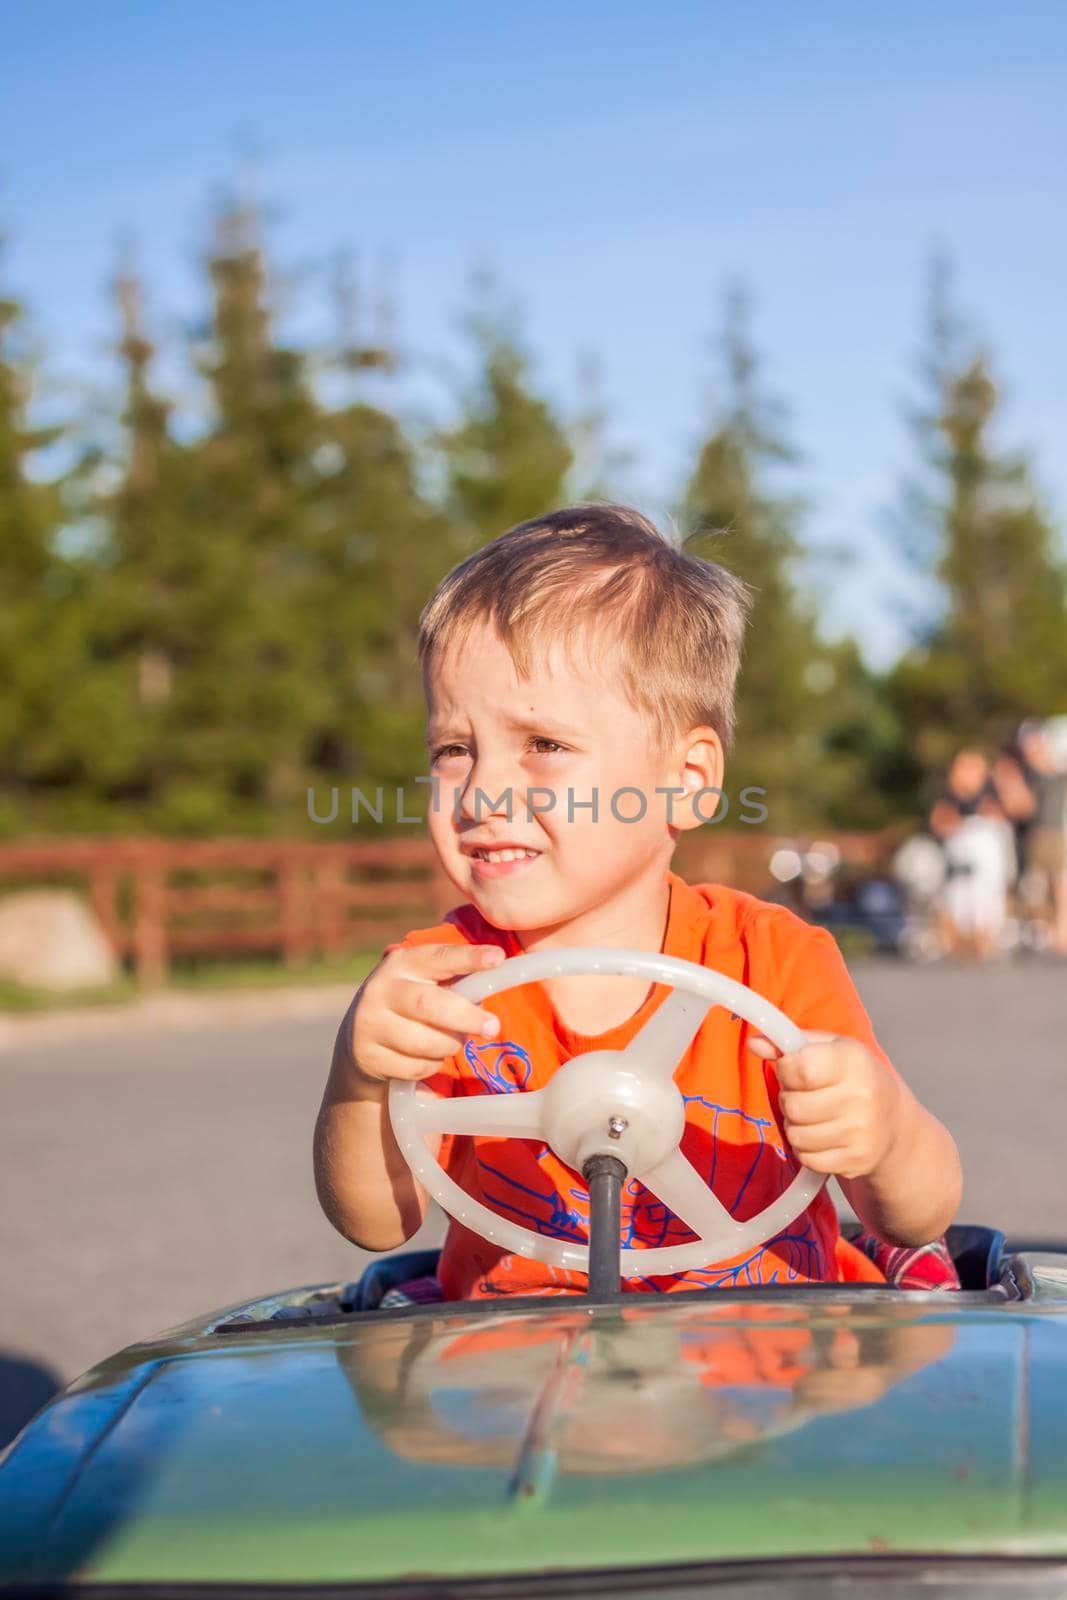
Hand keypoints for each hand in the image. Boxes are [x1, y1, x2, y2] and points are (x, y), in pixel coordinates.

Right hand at [347, 942, 503, 1090]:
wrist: (359, 1037)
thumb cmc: (410, 1003)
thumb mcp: (426, 982)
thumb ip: (457, 981)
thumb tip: (495, 982)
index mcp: (402, 963)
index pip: (439, 957)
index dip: (469, 958)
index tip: (498, 958)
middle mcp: (381, 989)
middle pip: (429, 1004)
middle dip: (466, 1017)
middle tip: (493, 1027)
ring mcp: (370, 1024)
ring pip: (427, 1042)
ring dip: (450, 1045)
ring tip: (451, 1040)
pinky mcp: (369, 1056)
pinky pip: (417, 1067)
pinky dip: (432, 1065)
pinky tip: (426, 1056)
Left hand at [747, 1029, 901, 1180]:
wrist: (894, 1121)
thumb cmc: (852, 1077)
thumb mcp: (828, 1049)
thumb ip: (789, 1044)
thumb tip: (754, 1043)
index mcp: (853, 1061)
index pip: (799, 1068)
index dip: (787, 1069)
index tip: (795, 1068)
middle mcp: (862, 1097)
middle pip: (793, 1106)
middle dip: (790, 1100)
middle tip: (806, 1095)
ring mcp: (861, 1132)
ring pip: (796, 1136)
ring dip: (797, 1126)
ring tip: (814, 1115)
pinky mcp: (857, 1161)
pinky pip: (807, 1159)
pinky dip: (807, 1150)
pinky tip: (822, 1136)